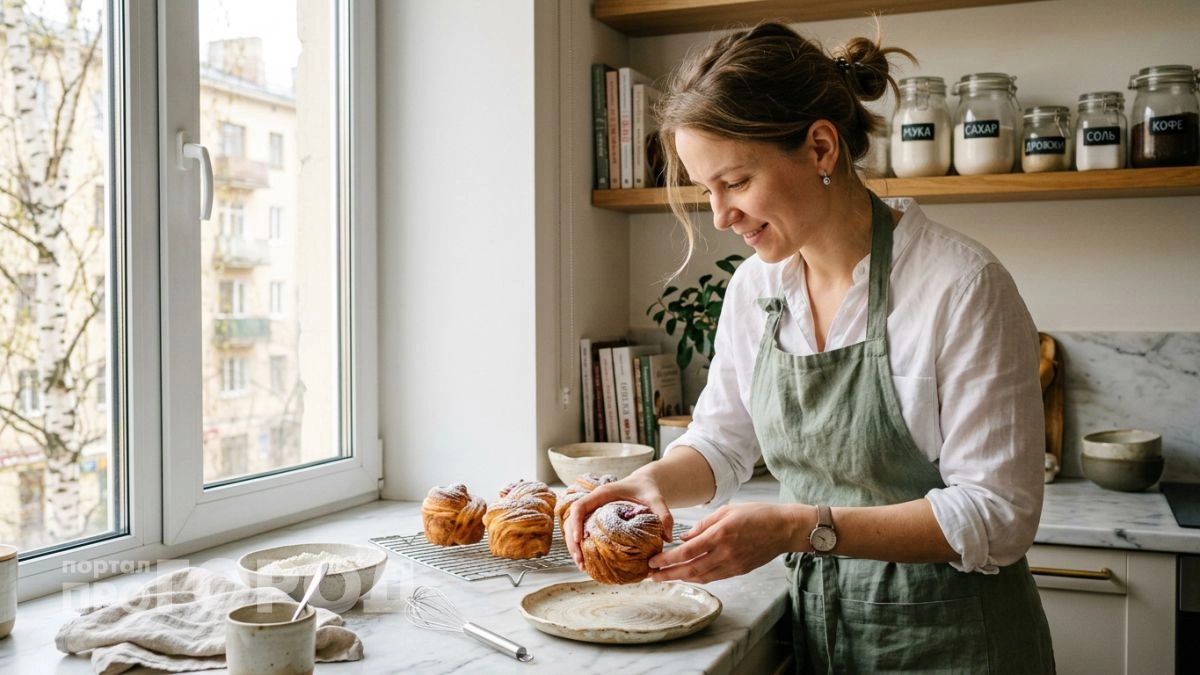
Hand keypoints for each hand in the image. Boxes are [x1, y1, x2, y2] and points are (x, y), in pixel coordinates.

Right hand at [563, 475, 673, 569]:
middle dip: (572, 542)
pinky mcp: (595, 519)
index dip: (576, 523)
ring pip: (573, 528)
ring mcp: (592, 511)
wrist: (644, 483)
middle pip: (572, 520)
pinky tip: (587, 561)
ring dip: (574, 547)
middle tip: (580, 561)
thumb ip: (664, 515)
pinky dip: (581, 546)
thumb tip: (668, 538)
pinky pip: (582, 532)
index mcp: (603, 494)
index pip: (580, 506)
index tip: (580, 540)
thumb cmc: (647, 489)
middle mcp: (593, 502)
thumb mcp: (657, 499)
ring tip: (582, 566)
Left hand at [648, 502, 802, 582]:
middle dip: (668, 574)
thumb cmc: (756, 514)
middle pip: (690, 569)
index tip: (653, 562)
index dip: (667, 560)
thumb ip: (703, 525)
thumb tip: (684, 539)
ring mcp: (733, 564)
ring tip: (665, 577)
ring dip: (681, 578)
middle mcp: (725, 553)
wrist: (784, 528)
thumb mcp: (727, 511)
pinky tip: (688, 575)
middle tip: (651, 576)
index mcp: (720, 535)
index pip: (686, 552)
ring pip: (701, 576)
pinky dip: (698, 577)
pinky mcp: (739, 570)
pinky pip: (714, 577)